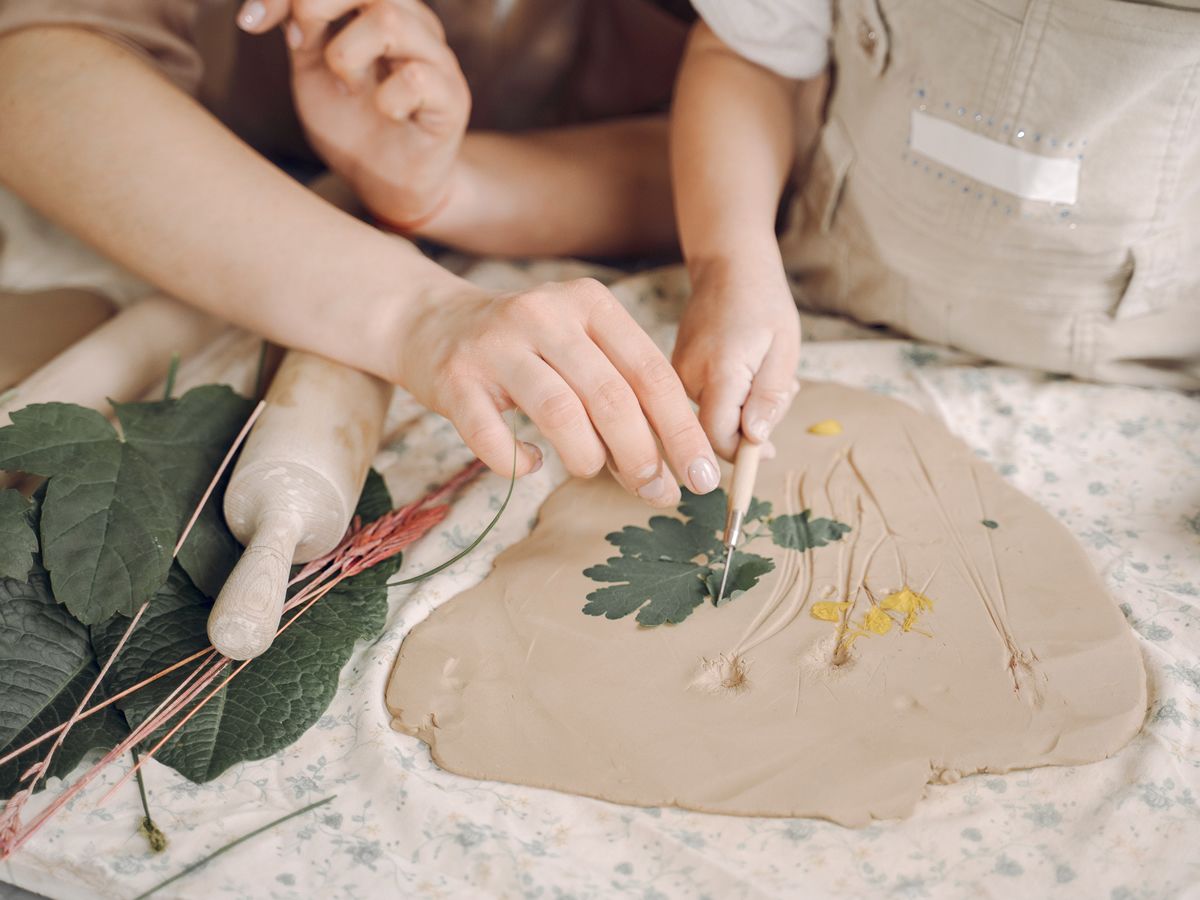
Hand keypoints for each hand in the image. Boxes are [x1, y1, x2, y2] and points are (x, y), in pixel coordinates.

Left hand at [237, 0, 468, 225]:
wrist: (386, 183)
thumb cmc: (352, 122)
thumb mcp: (311, 68)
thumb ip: (298, 27)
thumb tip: (269, 6)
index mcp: (379, 6)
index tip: (251, 23)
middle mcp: (413, 22)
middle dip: (316, 4)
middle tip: (301, 45)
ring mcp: (436, 59)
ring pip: (389, 21)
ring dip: (348, 55)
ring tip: (348, 87)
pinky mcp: (452, 99)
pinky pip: (417, 78)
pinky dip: (386, 97)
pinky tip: (385, 112)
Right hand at [395, 278, 721, 506]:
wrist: (432, 322)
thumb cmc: (525, 349)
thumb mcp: (580, 350)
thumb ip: (623, 397)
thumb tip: (669, 471)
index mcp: (590, 304)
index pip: (650, 372)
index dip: (681, 429)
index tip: (702, 475)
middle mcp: (545, 314)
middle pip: (611, 395)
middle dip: (642, 454)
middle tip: (656, 492)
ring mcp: (496, 344)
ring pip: (559, 412)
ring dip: (586, 458)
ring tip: (590, 472)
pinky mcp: (455, 379)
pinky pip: (493, 436)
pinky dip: (518, 462)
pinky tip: (530, 463)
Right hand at [673, 259, 800, 459]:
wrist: (728, 266)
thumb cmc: (762, 302)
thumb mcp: (784, 348)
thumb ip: (769, 395)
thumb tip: (756, 440)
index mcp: (718, 371)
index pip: (718, 437)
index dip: (743, 454)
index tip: (770, 452)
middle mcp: (688, 377)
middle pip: (718, 431)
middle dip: (755, 425)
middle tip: (784, 390)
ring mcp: (679, 374)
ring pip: (716, 417)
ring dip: (749, 408)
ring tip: (768, 371)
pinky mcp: (678, 372)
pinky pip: (709, 401)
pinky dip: (736, 396)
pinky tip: (751, 370)